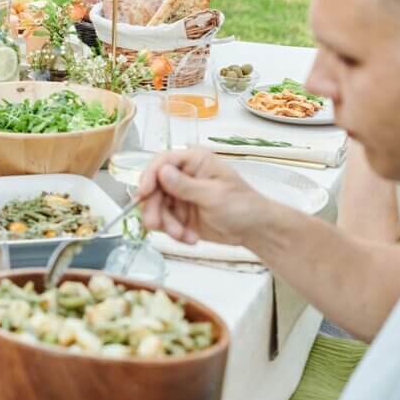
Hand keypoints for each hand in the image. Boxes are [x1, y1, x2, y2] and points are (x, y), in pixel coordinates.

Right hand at [138, 147, 268, 245]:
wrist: (256, 231)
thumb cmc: (244, 206)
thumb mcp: (214, 195)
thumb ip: (186, 185)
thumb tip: (162, 172)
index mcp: (194, 162)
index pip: (163, 162)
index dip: (149, 176)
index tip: (143, 193)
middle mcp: (183, 176)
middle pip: (153, 187)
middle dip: (154, 208)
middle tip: (156, 225)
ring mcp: (179, 196)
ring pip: (155, 207)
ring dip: (165, 224)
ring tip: (182, 236)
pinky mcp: (178, 214)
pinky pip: (163, 222)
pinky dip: (172, 232)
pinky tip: (189, 238)